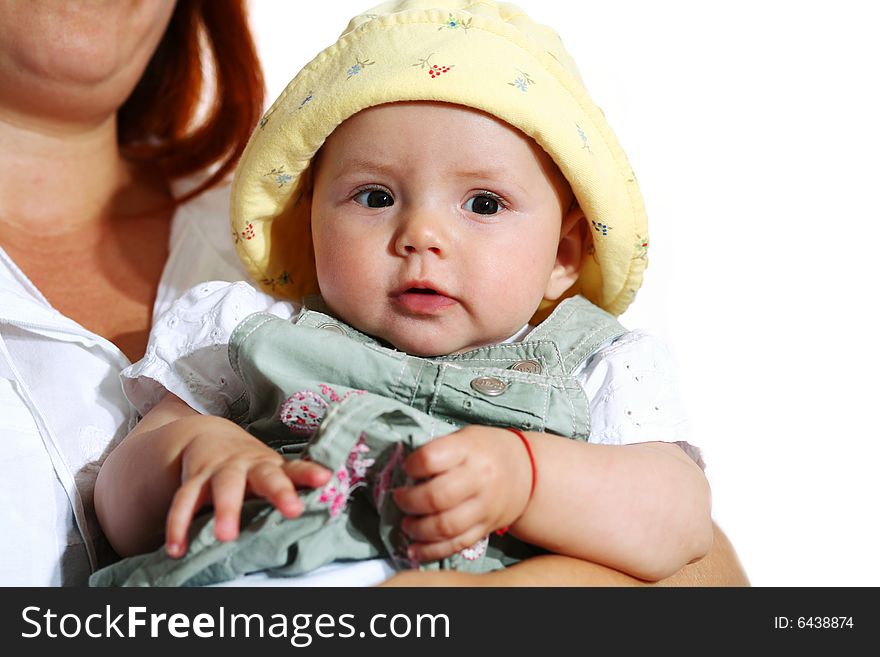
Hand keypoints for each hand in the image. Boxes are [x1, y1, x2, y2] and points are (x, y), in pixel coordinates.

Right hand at [164, 415, 329, 556]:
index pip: (296, 470)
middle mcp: (248, 466)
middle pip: (266, 476)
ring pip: (224, 487)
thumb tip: (326, 506)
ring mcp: (220, 471)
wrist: (208, 437)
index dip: (310, 474)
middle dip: (279, 491)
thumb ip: (293, 487)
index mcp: (271, 466)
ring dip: (225, 510)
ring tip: (225, 536)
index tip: (325, 478)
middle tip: (292, 510)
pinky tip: (177, 549)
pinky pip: (184, 502)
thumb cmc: (250, 467)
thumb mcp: (272, 471)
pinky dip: (178, 525)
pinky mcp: (194, 481)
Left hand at [392, 425, 532, 561]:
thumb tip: (405, 475)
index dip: (412, 465)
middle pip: (437, 496)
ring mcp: (484, 507)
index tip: (407, 468)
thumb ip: (438, 452)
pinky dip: (432, 551)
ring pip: (446, 526)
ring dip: (418, 529)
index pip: (431, 459)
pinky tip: (414, 549)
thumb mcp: (464, 438)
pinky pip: (456, 544)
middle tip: (400, 499)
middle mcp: (480, 479)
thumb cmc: (486, 450)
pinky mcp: (485, 528)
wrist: (527, 471)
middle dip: (409, 501)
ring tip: (407, 524)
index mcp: (470, 450)